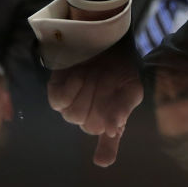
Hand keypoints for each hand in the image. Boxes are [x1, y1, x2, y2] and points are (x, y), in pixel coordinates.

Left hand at [47, 50, 143, 166]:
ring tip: (93, 76)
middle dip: (98, 103)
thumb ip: (124, 108)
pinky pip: (59, 101)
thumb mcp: (131, 89)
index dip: (107, 144)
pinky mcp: (56, 92)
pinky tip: (79, 77)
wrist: (105, 42)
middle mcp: (89, 116)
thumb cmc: (121, 69)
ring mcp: (70, 106)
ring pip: (73, 115)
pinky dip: (70, 89)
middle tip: (106, 82)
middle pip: (88, 125)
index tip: (108, 141)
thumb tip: (113, 129)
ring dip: (85, 93)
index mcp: (108, 121)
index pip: (106, 143)